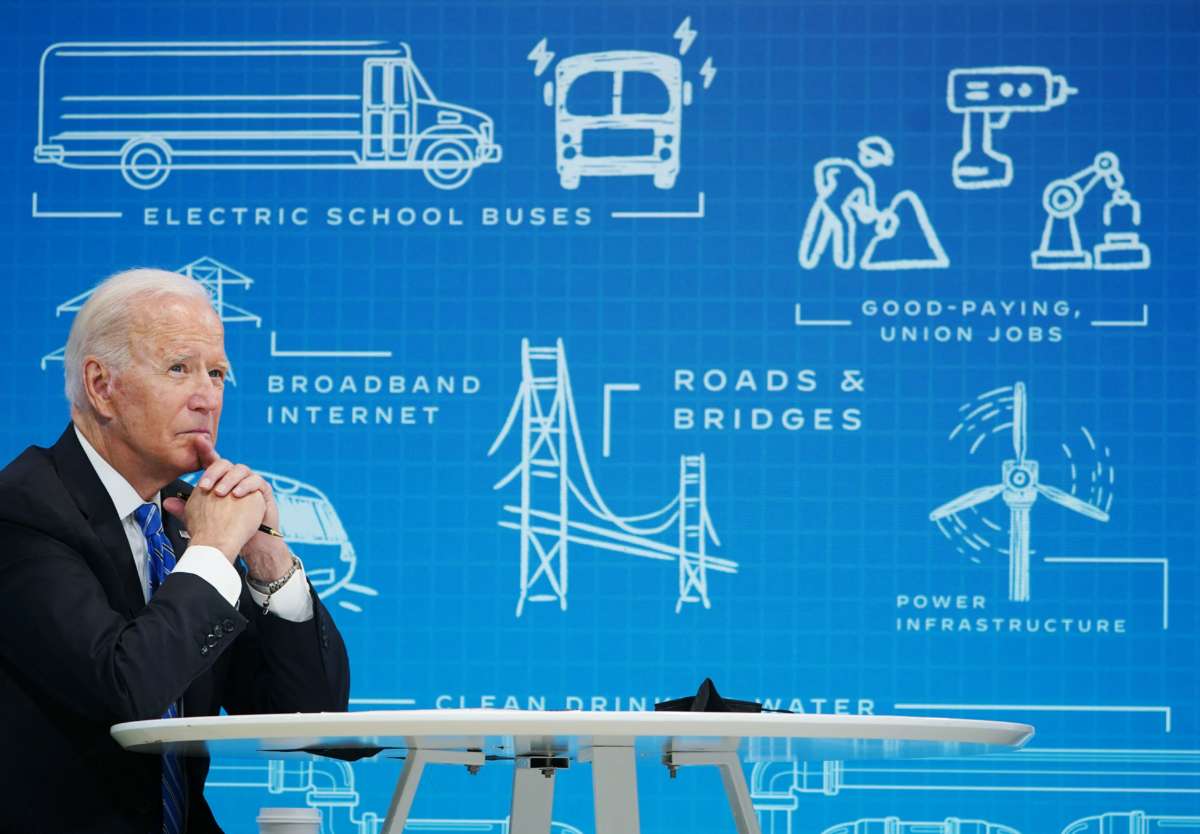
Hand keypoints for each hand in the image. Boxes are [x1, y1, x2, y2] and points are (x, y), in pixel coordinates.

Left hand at [163, 436, 291, 580]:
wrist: (250, 543)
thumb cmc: (229, 529)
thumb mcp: (203, 518)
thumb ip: (186, 509)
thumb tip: (166, 502)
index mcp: (222, 480)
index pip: (213, 463)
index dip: (206, 451)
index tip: (198, 441)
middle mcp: (236, 478)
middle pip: (226, 464)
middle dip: (214, 472)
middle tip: (204, 486)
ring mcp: (251, 483)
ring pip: (241, 470)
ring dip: (229, 480)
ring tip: (220, 493)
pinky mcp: (264, 491)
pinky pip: (257, 481)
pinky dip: (246, 486)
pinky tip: (236, 495)